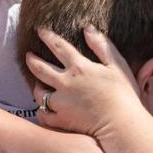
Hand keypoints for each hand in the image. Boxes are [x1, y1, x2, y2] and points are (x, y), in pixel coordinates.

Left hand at [25, 26, 141, 138]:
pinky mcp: (61, 120)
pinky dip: (42, 111)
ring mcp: (61, 102)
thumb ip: (101, 45)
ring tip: (37, 84)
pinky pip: (43, 114)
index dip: (47, 37)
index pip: (58, 46)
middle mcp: (65, 83)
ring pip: (38, 92)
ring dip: (36, 86)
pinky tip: (43, 109)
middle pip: (40, 68)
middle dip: (32, 60)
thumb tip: (88, 28)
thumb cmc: (124, 94)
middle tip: (28, 55)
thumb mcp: (117, 64)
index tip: (40, 30)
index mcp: (79, 67)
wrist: (121, 124)